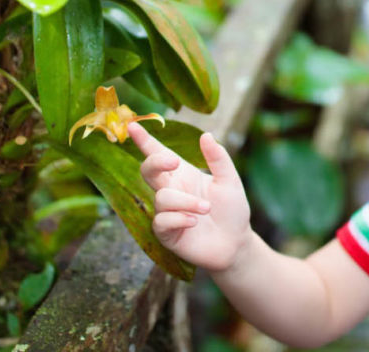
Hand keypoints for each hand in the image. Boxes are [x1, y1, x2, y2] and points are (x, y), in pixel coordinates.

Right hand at [129, 122, 252, 272]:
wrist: (236, 243)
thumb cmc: (231, 210)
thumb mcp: (229, 180)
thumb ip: (218, 158)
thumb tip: (206, 135)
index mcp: (182, 174)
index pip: (158, 154)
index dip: (144, 140)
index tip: (132, 125)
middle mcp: (170, 190)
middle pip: (148, 170)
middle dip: (156, 162)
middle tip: (175, 161)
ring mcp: (166, 212)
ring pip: (162, 198)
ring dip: (186, 201)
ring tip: (206, 208)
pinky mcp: (166, 233)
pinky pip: (162, 221)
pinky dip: (179, 218)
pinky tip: (194, 221)